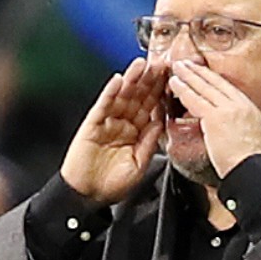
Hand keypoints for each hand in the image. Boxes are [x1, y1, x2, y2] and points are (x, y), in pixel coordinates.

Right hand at [61, 58, 166, 203]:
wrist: (88, 196)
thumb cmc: (112, 185)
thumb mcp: (140, 164)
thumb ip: (150, 142)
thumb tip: (162, 122)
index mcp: (137, 132)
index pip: (151, 108)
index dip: (160, 93)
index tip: (172, 78)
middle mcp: (123, 124)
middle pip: (138, 97)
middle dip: (149, 80)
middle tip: (160, 63)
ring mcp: (107, 122)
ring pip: (122, 97)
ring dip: (132, 80)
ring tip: (142, 65)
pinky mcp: (92, 124)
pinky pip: (103, 106)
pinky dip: (110, 92)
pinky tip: (118, 80)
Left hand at [168, 60, 260, 176]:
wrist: (250, 170)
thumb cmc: (247, 162)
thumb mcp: (248, 134)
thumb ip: (237, 123)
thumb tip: (227, 123)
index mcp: (248, 107)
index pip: (226, 87)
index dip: (211, 77)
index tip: (201, 70)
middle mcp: (239, 104)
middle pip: (215, 82)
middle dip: (198, 71)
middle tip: (185, 63)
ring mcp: (228, 109)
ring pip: (203, 87)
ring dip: (187, 76)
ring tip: (176, 68)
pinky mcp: (215, 117)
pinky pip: (195, 99)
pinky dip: (182, 90)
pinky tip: (174, 84)